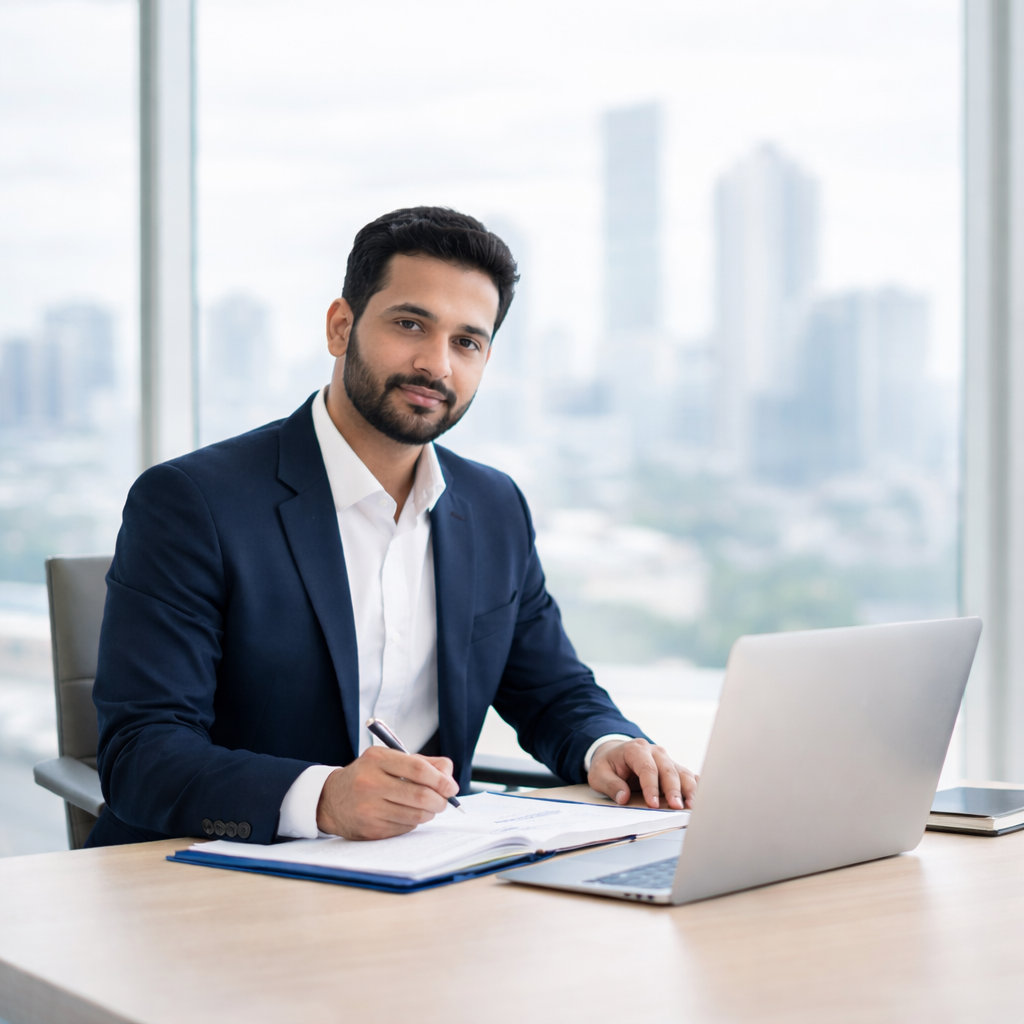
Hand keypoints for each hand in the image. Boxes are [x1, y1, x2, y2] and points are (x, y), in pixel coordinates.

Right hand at [315, 746, 459, 839]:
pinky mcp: (371, 829)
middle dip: (440, 800)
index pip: (418, 769)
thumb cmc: (367, 776)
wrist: (331, 800)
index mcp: (377, 759)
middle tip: (444, 801)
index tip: (451, 786)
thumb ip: (420, 762)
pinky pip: (405, 828)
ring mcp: (369, 808)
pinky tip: (407, 814)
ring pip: (415, 815)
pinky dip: (413, 822)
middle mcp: (370, 783)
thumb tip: (448, 772)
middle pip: (420, 795)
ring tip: (428, 807)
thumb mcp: (387, 759)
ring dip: (429, 813)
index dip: (440, 779)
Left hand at [587, 737, 697, 809]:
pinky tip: (700, 796)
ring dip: (688, 789)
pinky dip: (694, 785)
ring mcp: (666, 759)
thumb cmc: (607, 764)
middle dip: (673, 789)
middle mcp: (654, 752)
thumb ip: (610, 785)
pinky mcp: (672, 767)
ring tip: (692, 806)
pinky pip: (686, 775)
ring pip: (681, 772)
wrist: (614, 754)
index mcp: (635, 750)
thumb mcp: (598, 774)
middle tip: (676, 807)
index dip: (651, 786)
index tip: (653, 804)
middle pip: (668, 770)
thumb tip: (624, 797)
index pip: (647, 768)